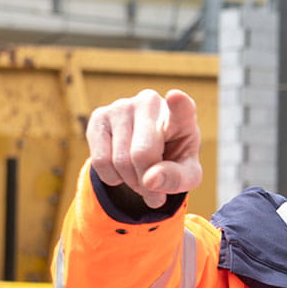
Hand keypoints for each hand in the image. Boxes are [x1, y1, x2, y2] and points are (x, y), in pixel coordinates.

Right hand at [88, 88, 203, 209]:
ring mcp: (122, 106)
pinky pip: (100, 161)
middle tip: (154, 190)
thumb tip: (150, 180)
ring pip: (120, 161)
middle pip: (142, 154)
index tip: (176, 97)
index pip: (182, 108)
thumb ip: (176, 179)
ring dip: (130, 182)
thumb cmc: (174, 160)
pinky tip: (122, 169)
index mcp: (182, 116)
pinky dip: (112, 178)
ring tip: (140, 177)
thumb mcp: (187, 176)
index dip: (179, 104)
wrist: (149, 152)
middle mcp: (151, 103)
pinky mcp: (99, 116)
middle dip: (146, 182)